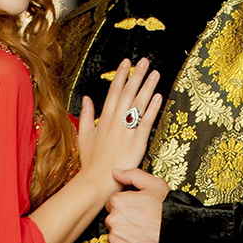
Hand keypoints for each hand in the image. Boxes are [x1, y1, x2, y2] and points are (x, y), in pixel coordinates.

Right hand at [77, 58, 161, 196]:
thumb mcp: (84, 135)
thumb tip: (86, 98)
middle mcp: (115, 121)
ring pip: (138, 104)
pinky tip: (158, 97)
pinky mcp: (137, 143)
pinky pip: (146, 123)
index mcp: (103, 119)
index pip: (114, 91)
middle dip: (136, 75)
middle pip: (128, 93)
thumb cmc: (91, 161)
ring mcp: (126, 132)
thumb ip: (86, 115)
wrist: (96, 181)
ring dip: (147, 87)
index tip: (127, 62)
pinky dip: (152, 109)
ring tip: (155, 73)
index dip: (121, 75)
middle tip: (144, 61)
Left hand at [105, 169, 169, 242]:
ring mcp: (114, 238)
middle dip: (124, 222)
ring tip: (142, 237)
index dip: (127, 207)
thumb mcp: (156, 187)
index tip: (138, 212)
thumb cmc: (169, 215)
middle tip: (141, 225)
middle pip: (112, 219)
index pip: (113, 203)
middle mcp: (113, 220)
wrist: (178, 242)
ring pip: (114, 236)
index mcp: (119, 202)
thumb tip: (116, 173)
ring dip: (124, 237)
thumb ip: (134, 176)